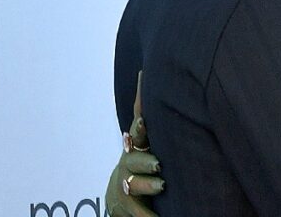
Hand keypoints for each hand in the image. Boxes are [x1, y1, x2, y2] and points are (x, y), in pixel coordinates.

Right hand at [105, 71, 163, 216]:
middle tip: (159, 162)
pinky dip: (148, 216)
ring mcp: (127, 184)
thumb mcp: (147, 140)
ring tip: (161, 185)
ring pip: (135, 185)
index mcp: (137, 144)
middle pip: (136, 160)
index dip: (141, 121)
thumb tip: (152, 78)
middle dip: (146, 159)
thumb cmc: (142, 162)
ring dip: (147, 185)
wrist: (119, 197)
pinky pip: (138, 212)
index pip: (139, 127)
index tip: (144, 118)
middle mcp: (129, 162)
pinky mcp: (128, 206)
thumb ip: (150, 118)